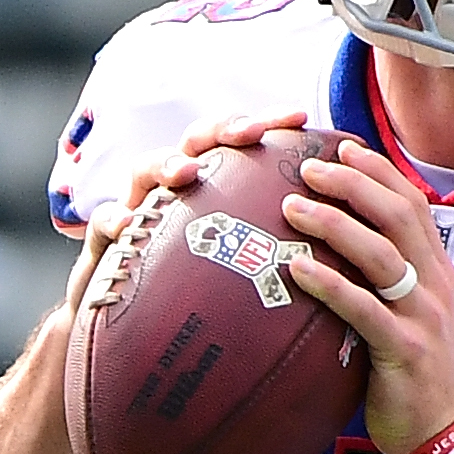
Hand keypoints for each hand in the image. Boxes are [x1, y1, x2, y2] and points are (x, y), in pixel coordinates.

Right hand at [57, 110, 312, 322]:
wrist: (135, 334)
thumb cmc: (200, 303)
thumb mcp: (244, 274)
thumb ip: (281, 253)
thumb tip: (348, 250)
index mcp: (212, 190)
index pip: (240, 145)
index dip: (266, 124)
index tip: (300, 118)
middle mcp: (173, 190)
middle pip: (195, 142)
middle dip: (220, 129)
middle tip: (248, 134)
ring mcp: (137, 209)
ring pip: (144, 168)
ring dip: (165, 164)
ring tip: (185, 173)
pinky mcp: (105, 240)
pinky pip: (105, 222)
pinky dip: (113, 218)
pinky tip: (124, 224)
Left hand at [273, 139, 453, 453]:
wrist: (443, 430)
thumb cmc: (410, 370)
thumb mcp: (406, 313)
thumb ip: (381, 277)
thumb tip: (333, 245)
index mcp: (437, 270)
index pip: (412, 203)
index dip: (379, 171)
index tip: (342, 148)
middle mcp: (435, 284)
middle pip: (398, 215)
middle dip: (353, 184)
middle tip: (308, 169)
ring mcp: (423, 315)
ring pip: (381, 254)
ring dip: (334, 224)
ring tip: (291, 207)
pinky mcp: (404, 349)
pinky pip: (364, 309)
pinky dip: (330, 283)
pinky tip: (297, 268)